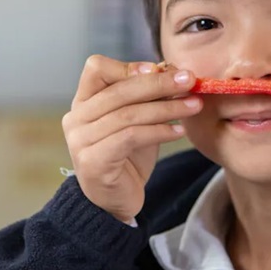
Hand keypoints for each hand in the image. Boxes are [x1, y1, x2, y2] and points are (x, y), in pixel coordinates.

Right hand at [61, 55, 201, 222]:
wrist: (115, 202)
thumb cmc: (127, 158)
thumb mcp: (138, 121)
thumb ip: (148, 97)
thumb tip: (174, 70)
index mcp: (83, 102)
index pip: (96, 68)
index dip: (128, 66)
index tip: (159, 68)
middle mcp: (76, 118)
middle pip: (119, 90)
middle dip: (159, 83)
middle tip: (190, 80)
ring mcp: (81, 140)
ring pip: (128, 114)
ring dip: (166, 108)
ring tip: (194, 105)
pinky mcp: (93, 161)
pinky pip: (131, 137)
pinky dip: (159, 131)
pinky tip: (179, 131)